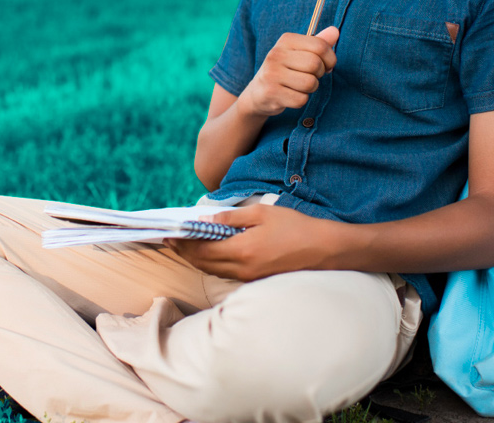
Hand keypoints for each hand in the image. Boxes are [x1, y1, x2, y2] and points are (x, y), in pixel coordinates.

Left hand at [167, 204, 336, 281]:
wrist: (324, 250)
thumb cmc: (294, 227)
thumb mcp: (261, 214)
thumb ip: (231, 217)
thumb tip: (205, 220)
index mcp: (242, 251)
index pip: (202, 251)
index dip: (183, 244)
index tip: (170, 234)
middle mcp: (242, 269)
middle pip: (204, 264)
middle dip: (186, 252)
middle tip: (172, 240)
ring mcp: (250, 277)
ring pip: (214, 271)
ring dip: (198, 259)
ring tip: (186, 246)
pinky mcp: (257, 279)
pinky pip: (227, 273)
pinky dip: (213, 263)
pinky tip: (211, 252)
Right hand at [239, 26, 338, 117]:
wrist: (258, 93)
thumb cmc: (285, 70)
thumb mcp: (299, 53)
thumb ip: (319, 43)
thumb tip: (335, 31)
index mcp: (286, 40)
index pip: (320, 46)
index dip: (330, 59)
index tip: (326, 65)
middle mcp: (276, 54)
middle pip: (315, 65)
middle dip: (319, 74)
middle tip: (310, 76)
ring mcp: (272, 74)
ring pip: (310, 83)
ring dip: (310, 88)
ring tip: (300, 86)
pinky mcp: (271, 92)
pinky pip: (301, 99)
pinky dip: (301, 100)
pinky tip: (290, 95)